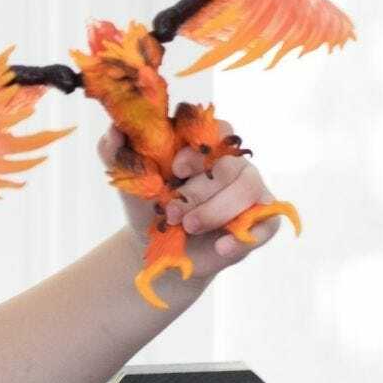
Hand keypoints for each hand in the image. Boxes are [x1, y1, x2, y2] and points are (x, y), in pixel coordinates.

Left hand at [96, 123, 283, 280]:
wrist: (160, 253)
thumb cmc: (149, 210)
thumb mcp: (129, 183)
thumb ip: (115, 152)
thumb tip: (114, 129)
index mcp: (204, 147)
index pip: (216, 129)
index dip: (198, 147)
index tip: (174, 168)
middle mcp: (232, 164)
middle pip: (230, 163)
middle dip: (198, 191)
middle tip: (171, 213)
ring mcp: (251, 191)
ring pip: (248, 188)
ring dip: (215, 210)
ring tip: (189, 227)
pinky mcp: (262, 221)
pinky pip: (268, 222)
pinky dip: (245, 236)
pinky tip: (222, 246)